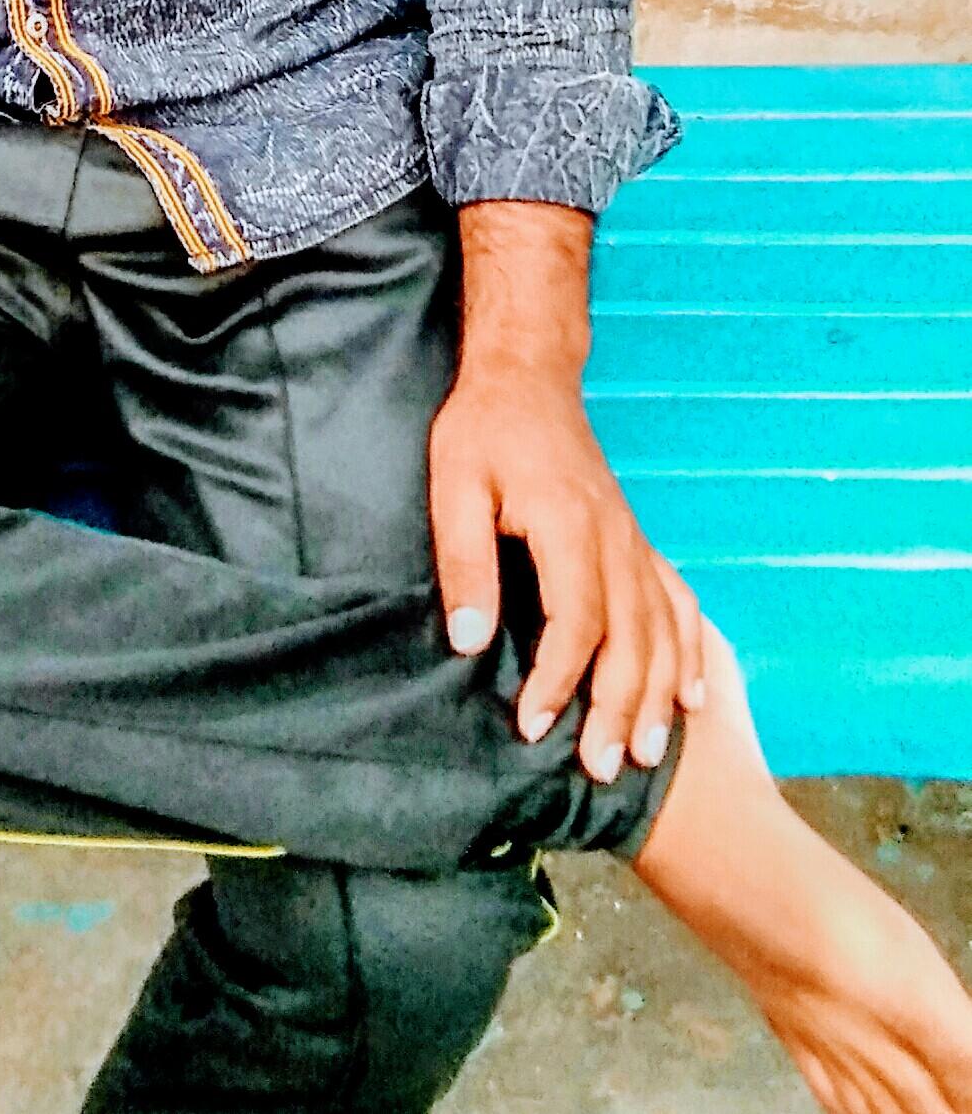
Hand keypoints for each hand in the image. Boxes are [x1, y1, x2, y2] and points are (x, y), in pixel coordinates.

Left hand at [427, 364, 707, 780]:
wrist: (528, 378)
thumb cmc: (483, 431)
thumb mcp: (454, 484)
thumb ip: (464, 561)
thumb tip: (468, 642)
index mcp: (568, 524)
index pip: (576, 620)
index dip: (559, 679)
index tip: (533, 725)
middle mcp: (614, 538)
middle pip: (630, 637)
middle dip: (618, 708)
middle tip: (599, 769)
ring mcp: (633, 540)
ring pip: (661, 628)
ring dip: (658, 695)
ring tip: (645, 754)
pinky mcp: (636, 540)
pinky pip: (678, 602)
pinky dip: (690, 652)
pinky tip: (692, 698)